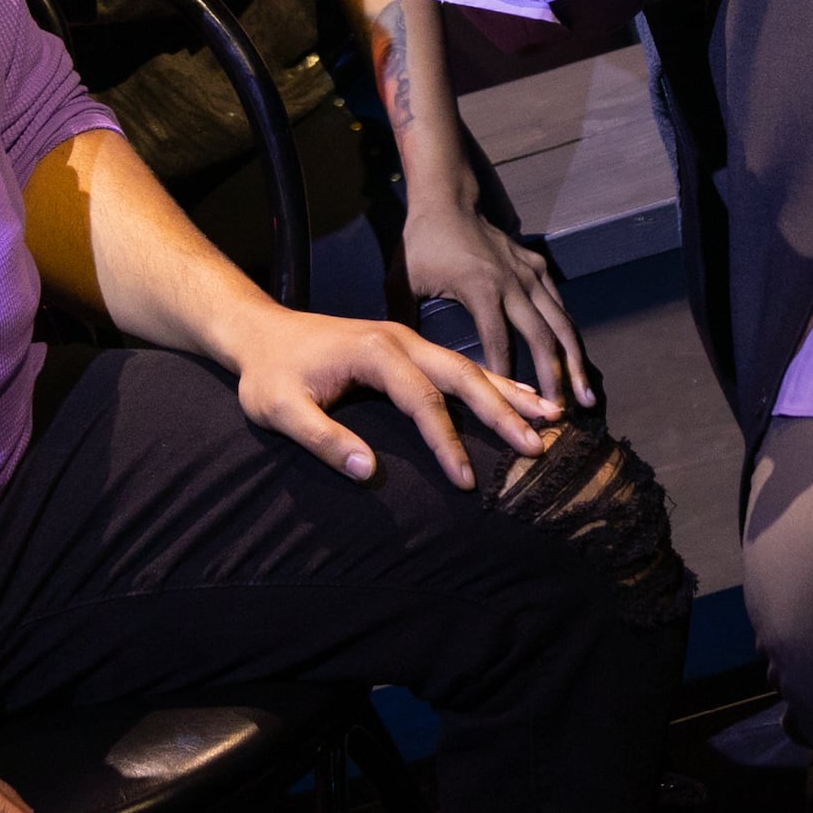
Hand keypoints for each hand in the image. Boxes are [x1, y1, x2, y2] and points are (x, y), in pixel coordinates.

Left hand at [222, 299, 557, 492]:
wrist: (260, 332)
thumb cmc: (267, 374)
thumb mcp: (278, 409)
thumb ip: (321, 438)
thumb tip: (369, 473)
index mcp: (374, 350)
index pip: (422, 400)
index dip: (447, 441)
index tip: (467, 480)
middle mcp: (400, 339)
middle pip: (462, 374)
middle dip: (502, 410)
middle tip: (538, 444)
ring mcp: (409, 340)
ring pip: (469, 366)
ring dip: (510, 392)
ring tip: (552, 416)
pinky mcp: (409, 348)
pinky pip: (460, 364)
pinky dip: (495, 381)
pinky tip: (522, 396)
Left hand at [403, 188, 595, 407]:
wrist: (446, 199)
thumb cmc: (421, 243)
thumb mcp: (402, 282)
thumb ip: (404, 323)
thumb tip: (401, 365)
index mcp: (480, 289)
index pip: (500, 342)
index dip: (507, 378)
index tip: (513, 410)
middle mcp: (513, 282)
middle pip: (542, 337)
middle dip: (555, 377)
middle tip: (564, 412)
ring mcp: (529, 273)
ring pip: (561, 322)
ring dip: (575, 360)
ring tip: (586, 394)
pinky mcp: (537, 265)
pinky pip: (558, 303)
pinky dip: (568, 332)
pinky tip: (576, 358)